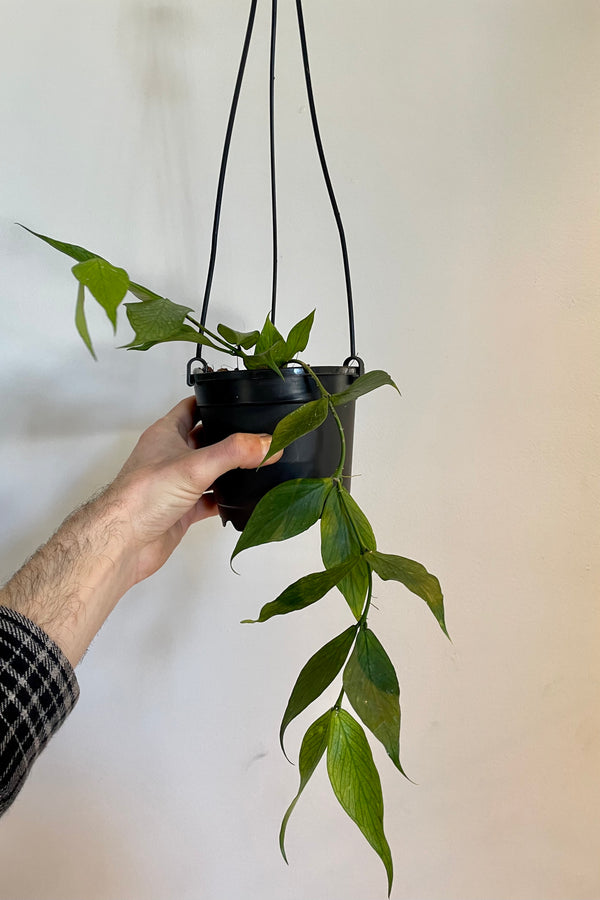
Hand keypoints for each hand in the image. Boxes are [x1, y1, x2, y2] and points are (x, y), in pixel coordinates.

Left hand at [0, 397, 280, 665]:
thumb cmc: (144, 495)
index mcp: (166, 433)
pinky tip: (245, 500)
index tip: (241, 398)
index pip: (192, 407)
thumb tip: (268, 443)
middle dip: (230, 437)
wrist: (123, 542)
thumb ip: (234, 452)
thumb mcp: (195, 465)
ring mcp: (176, 484)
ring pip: (210, 472)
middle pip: (205, 439)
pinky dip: (226, 500)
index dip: (214, 400)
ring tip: (261, 464)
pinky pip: (210, 501)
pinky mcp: (182, 510)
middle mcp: (170, 456)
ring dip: (231, 470)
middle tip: (260, 433)